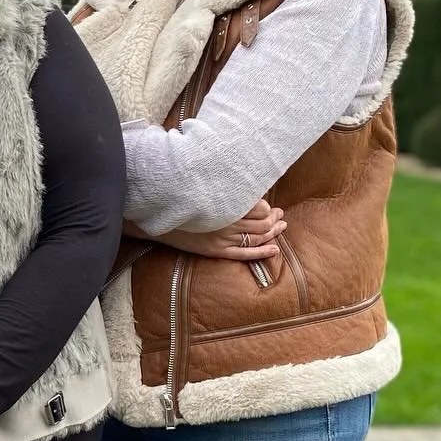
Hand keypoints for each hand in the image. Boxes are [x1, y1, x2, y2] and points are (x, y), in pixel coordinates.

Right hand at [160, 199, 285, 260]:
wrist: (158, 219)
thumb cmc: (181, 199)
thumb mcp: (204, 188)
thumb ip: (225, 187)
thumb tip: (247, 185)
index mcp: (225, 205)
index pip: (259, 209)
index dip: (268, 207)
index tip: (269, 204)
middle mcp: (226, 223)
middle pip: (262, 224)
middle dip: (275, 219)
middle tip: (280, 213)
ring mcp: (222, 239)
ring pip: (257, 238)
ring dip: (273, 232)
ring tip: (282, 226)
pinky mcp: (216, 251)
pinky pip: (244, 254)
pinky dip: (262, 253)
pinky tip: (275, 249)